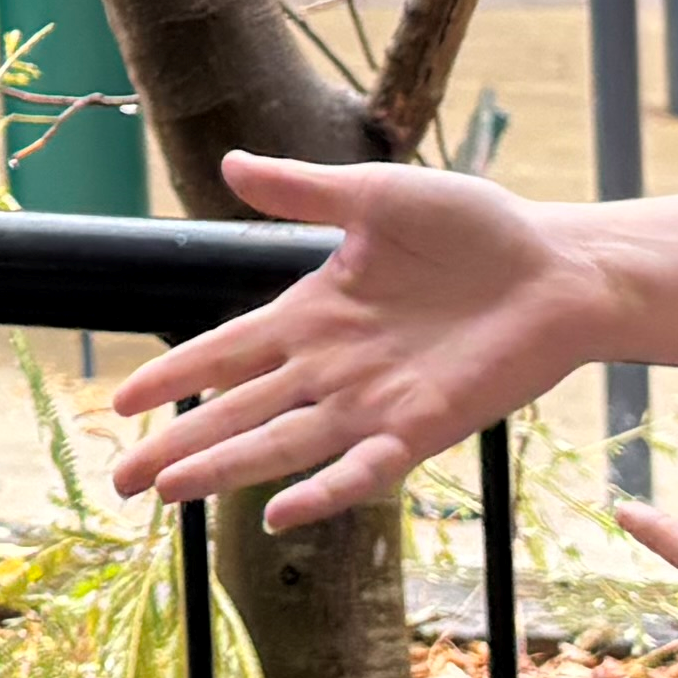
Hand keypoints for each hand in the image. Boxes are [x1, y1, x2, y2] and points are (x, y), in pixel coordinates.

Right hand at [109, 152, 627, 532]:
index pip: (225, 352)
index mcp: (314, 313)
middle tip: (120, 482)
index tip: (119, 403)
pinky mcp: (422, 428)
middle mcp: (333, 367)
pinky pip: (362, 467)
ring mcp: (373, 403)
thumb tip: (229, 163)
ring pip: (282, 444)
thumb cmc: (476, 227)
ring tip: (168, 495)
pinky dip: (322, 492)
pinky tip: (278, 513)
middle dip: (177, 446)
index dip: (174, 377)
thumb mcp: (378, 197)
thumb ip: (303, 190)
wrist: (559, 266)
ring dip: (226, 468)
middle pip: (237, 412)